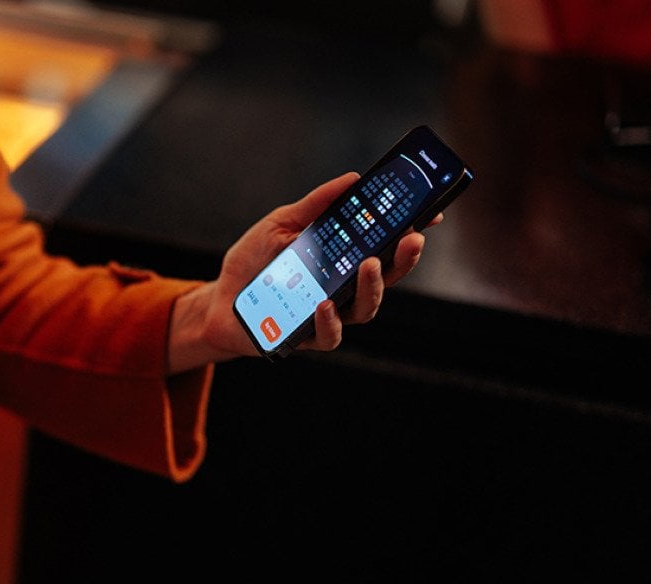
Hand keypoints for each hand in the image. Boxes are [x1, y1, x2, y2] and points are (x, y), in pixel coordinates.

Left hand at [168, 172, 429, 371]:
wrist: (219, 300)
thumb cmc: (253, 262)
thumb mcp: (281, 224)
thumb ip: (316, 205)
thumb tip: (353, 178)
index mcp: (342, 258)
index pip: (385, 245)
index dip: (411, 231)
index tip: (431, 213)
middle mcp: (343, 288)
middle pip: (387, 277)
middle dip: (404, 259)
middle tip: (412, 239)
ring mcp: (329, 314)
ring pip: (365, 308)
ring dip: (373, 287)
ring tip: (369, 265)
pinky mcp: (306, 337)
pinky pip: (329, 334)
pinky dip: (330, 320)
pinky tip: (325, 304)